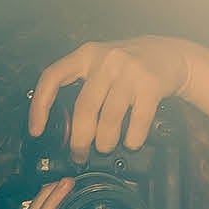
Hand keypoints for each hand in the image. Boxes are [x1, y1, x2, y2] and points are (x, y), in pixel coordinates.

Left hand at [29, 36, 194, 156]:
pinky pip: (137, 122)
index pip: (52, 77)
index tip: (37, 130)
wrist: (170, 54)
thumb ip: (84, 85)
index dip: (41, 106)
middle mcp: (106, 60)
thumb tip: (68, 127)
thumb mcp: (102, 63)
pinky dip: (132, 140)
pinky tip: (131, 142)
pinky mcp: (151, 85)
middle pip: (84, 108)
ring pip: (109, 119)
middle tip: (79, 154)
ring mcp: (129, 72)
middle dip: (80, 140)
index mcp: (86, 54)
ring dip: (106, 142)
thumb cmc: (131, 65)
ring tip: (106, 147)